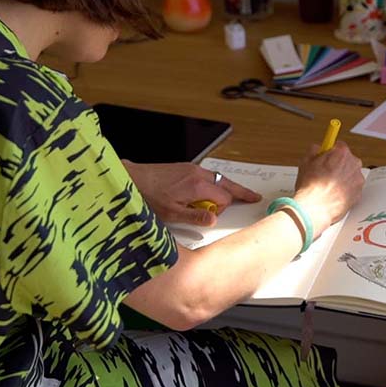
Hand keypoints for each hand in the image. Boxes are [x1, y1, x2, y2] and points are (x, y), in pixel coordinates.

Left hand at [123, 161, 260, 226]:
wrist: (132, 179)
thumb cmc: (148, 196)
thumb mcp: (172, 213)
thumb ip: (195, 216)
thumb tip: (213, 219)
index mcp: (197, 186)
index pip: (224, 197)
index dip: (223, 209)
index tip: (217, 215)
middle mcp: (198, 174)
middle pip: (227, 183)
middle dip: (240, 191)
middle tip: (253, 197)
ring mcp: (192, 169)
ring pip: (218, 178)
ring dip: (226, 187)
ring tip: (236, 194)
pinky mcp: (185, 167)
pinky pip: (207, 175)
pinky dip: (215, 183)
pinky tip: (210, 191)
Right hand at [292, 142, 364, 237]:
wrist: (314, 210)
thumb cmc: (311, 188)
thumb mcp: (305, 162)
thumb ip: (314, 150)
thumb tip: (317, 148)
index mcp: (342, 154)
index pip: (339, 145)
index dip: (331, 151)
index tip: (327, 154)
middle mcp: (354, 165)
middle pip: (347, 159)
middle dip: (338, 164)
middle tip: (325, 172)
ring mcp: (358, 180)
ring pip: (350, 174)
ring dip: (342, 177)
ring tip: (328, 185)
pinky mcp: (358, 194)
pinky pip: (352, 187)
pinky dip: (345, 189)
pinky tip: (333, 193)